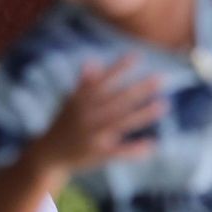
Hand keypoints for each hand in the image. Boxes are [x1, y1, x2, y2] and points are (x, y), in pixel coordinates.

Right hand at [34, 56, 165, 172]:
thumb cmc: (63, 124)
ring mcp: (92, 137)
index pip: (103, 81)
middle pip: (117, 101)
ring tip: (164, 104)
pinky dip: (134, 149)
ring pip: (122, 123)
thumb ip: (84, 85)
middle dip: (139, 90)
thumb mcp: (70, 103)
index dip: (119, 68)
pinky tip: (152, 144)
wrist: (46, 155)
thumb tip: (92, 61)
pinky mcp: (97, 155)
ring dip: (143, 114)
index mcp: (80, 102)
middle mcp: (87, 117)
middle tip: (161, 78)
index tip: (138, 56)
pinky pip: (119, 152)